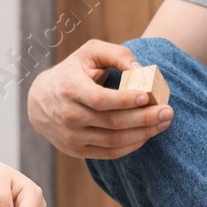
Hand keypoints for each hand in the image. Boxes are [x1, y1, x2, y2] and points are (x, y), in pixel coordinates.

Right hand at [27, 39, 171, 158]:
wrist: (38, 102)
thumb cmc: (71, 72)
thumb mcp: (89, 53)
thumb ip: (116, 54)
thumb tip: (140, 69)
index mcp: (70, 89)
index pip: (100, 100)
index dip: (125, 100)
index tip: (146, 96)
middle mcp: (69, 116)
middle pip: (112, 123)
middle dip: (144, 118)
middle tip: (168, 112)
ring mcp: (72, 137)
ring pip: (114, 141)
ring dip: (143, 133)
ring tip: (163, 123)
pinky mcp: (77, 150)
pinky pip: (110, 153)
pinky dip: (131, 146)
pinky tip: (147, 135)